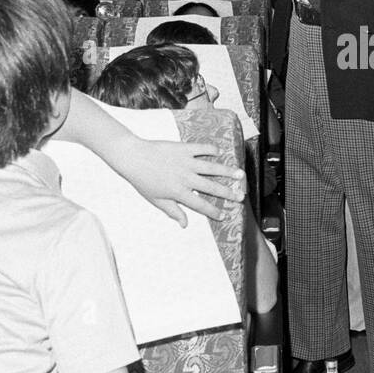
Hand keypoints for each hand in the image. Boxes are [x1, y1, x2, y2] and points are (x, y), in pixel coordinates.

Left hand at [114, 134, 245, 226]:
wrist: (133, 157)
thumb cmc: (142, 180)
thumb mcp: (156, 200)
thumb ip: (173, 211)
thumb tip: (184, 224)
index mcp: (178, 192)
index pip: (200, 204)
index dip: (213, 211)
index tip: (224, 215)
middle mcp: (185, 178)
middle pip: (211, 187)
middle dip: (228, 193)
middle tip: (241, 196)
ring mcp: (186, 162)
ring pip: (211, 167)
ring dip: (227, 171)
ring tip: (240, 174)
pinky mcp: (183, 148)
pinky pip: (202, 148)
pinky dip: (211, 150)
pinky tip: (220, 152)